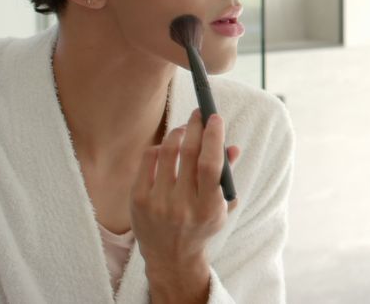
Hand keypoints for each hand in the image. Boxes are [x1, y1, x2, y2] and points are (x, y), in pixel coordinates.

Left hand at [131, 109, 240, 299]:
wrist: (171, 257)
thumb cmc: (200, 226)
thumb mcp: (221, 207)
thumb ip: (226, 176)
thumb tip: (232, 146)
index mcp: (208, 208)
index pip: (211, 164)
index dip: (213, 136)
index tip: (215, 118)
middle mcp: (182, 206)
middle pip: (189, 153)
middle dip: (195, 126)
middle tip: (199, 113)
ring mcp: (157, 203)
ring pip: (166, 152)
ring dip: (177, 133)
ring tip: (184, 129)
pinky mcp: (137, 200)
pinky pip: (148, 161)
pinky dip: (158, 148)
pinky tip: (165, 148)